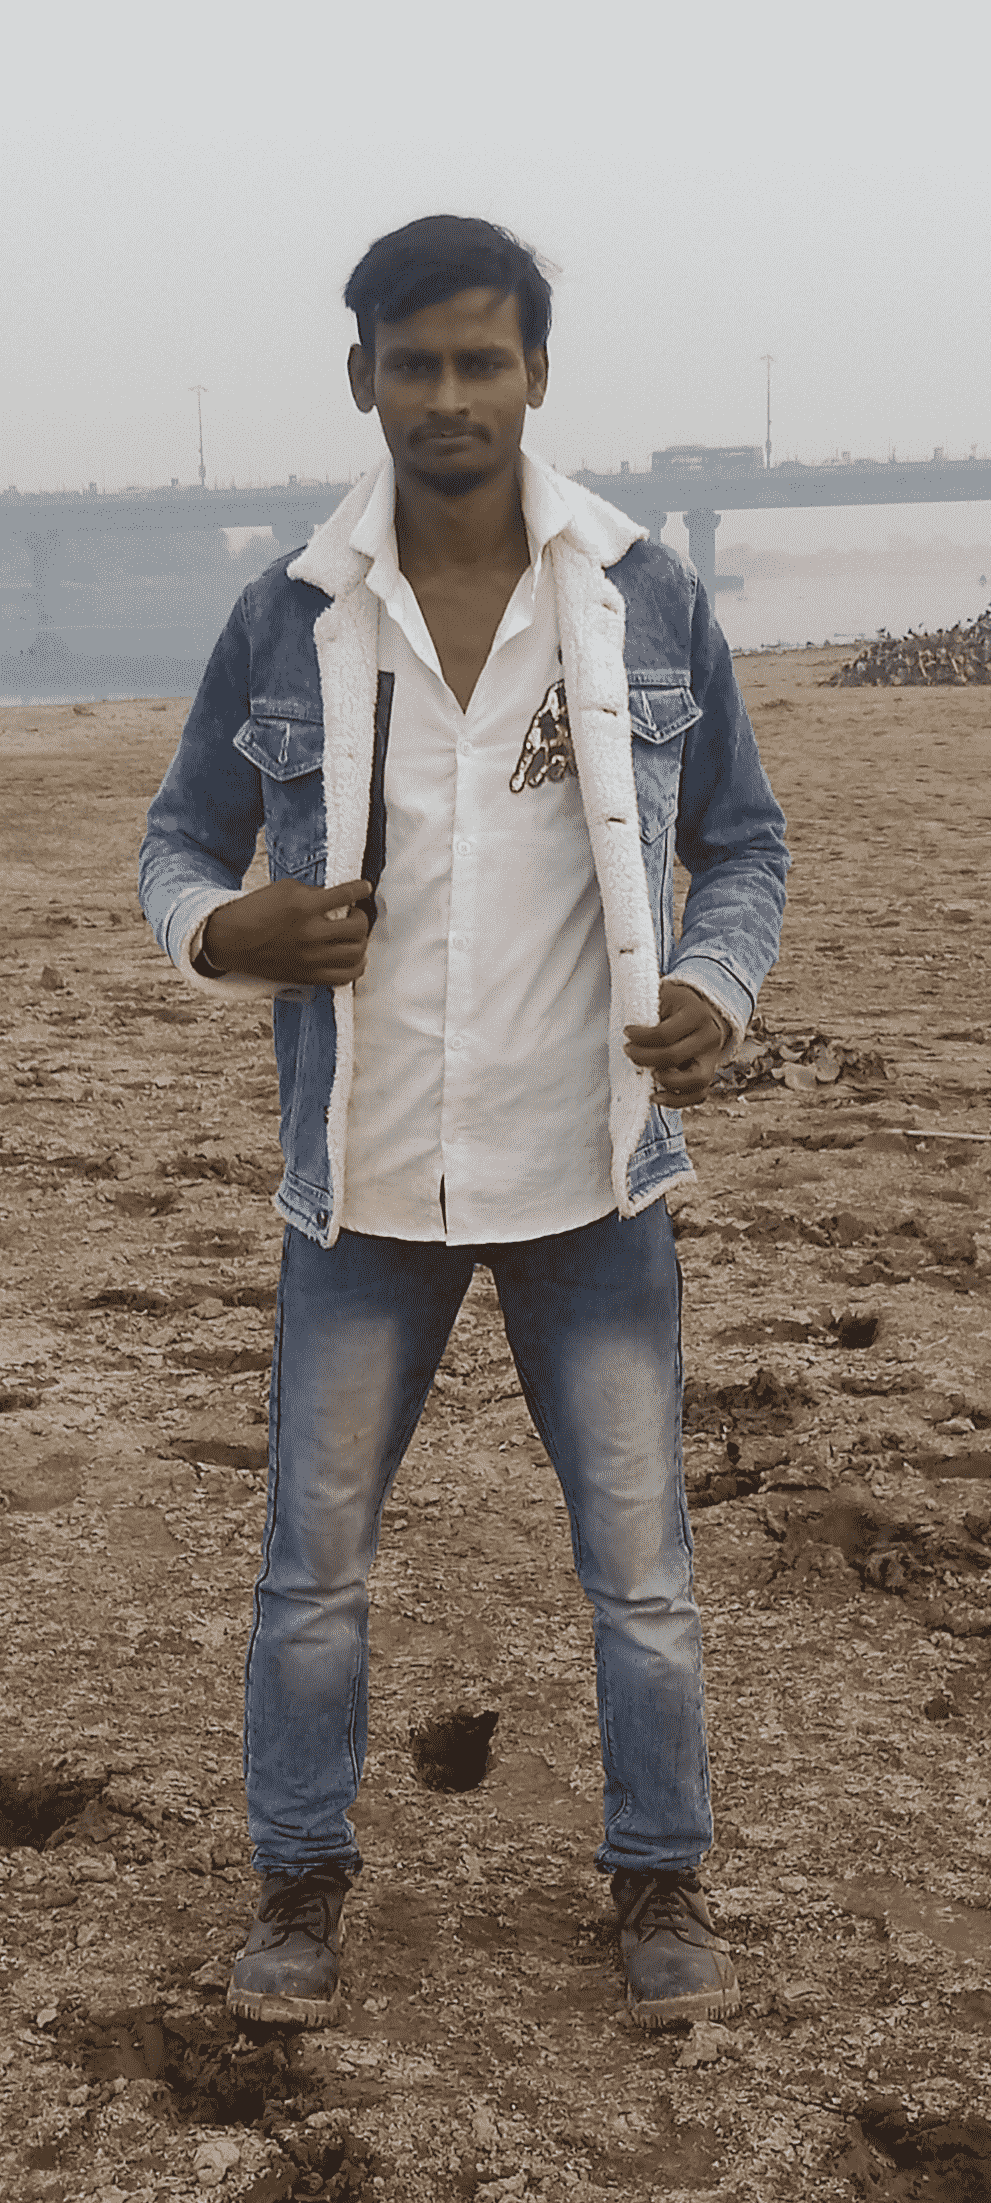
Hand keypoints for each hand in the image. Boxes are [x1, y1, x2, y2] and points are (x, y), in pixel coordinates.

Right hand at [202, 878, 372, 986]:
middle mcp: (311, 933)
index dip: (361, 889)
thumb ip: (314, 893)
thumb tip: (339, 900)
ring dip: (361, 942)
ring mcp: (311, 958)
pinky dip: (355, 966)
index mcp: (304, 906)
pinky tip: (351, 958)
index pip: (346, 894)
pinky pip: (346, 977)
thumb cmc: (255, 912)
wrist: (231, 941)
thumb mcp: (284, 889)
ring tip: (354, 937)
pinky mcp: (309, 976)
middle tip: (355, 915)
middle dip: (362, 917)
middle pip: (358, 928)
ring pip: (357, 954)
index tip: (365, 888)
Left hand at [623, 980, 725, 1108]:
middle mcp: (709, 1036)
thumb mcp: (662, 996)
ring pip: (695, 1081)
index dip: (641, 1037)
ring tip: (649, 1075)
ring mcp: (712, 1058)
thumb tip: (630, 1036)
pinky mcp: (709, 1074)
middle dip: (645, 1058)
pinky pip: (698, 1096)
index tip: (627, 1032)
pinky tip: (655, 1096)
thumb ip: (648, 1012)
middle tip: (629, 1052)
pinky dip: (676, 1101)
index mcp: (697, 1013)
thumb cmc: (672, 1004)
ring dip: (666, 1083)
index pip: (664, 1034)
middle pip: (675, 1057)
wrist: (695, 1011)